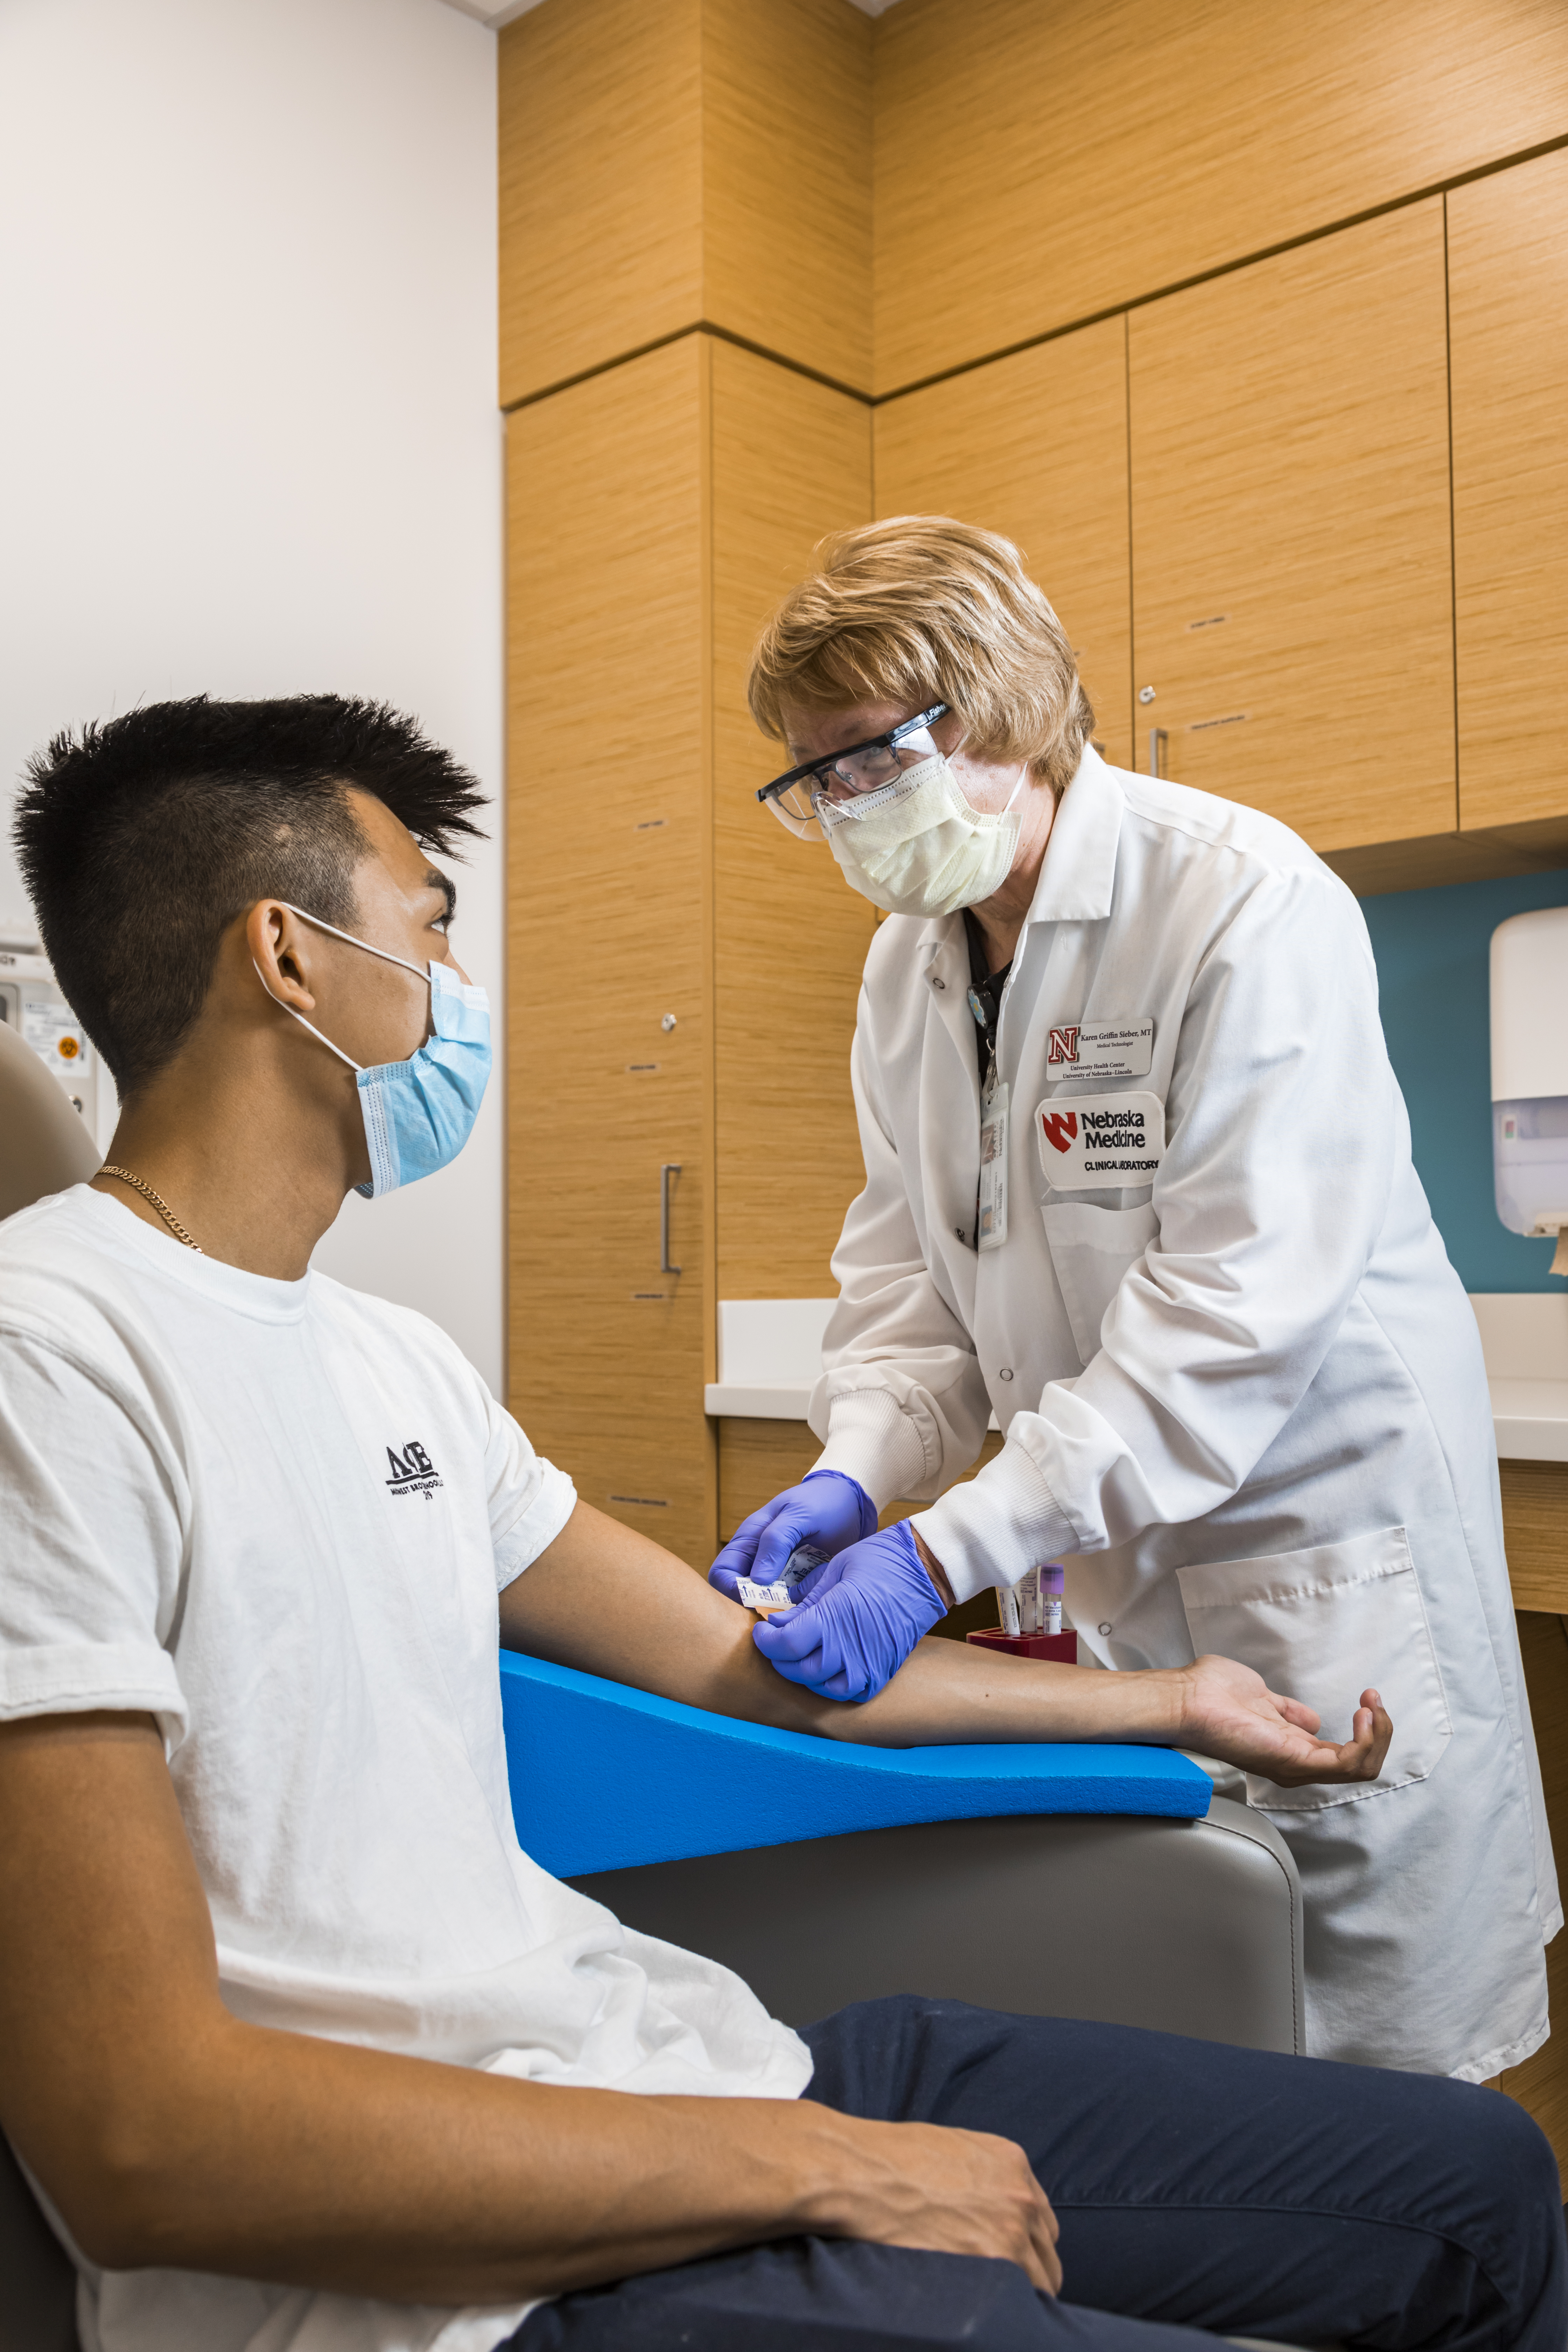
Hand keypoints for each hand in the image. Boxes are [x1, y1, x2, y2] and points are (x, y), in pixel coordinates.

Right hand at [708, 1471, 874, 1601]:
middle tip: (779, 1608)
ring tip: (800, 1605)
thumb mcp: (798, 1515)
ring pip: (765, 1603)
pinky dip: (796, 1607)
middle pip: (740, 1594)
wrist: (852, 1503)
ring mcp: (778, 1574)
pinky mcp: (798, 1584)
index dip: (730, 1590)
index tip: (755, 1599)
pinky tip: (811, 1603)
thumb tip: (757, 1581)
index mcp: (749, 1539)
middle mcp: (759, 1560)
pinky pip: (789, 1604)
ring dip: (778, 1609)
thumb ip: (776, 1541)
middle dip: (754, 1605)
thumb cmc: (821, 1501)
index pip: (721, 1573)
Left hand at [752, 1519, 945, 1701]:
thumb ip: (805, 1601)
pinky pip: (853, 1692)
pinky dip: (835, 1686)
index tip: (762, 1630)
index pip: (785, 1646)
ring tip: (799, 1656)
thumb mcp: (835, 1570)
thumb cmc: (880, 1560)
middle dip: (780, 1658)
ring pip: (825, 1688)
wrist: (927, 1569)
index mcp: (833, 1618)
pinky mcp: (885, 1670)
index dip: (766, 1641)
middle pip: (800, 1671)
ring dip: (805, 1675)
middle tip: (776, 1641)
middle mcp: (850, 1648)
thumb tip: (778, 1620)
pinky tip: (828, 1668)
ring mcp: (870, 1663)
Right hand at [801, 2107, 1060, 2295]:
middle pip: (1047, 2251)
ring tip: (999, 2304)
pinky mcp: (993, 2260)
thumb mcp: (956, 2148)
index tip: (1017, 2258)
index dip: (1029, 2241)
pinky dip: (1011, 2307)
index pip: (1041, 2218)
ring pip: (1042, 2280)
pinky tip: (992, 2309)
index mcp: (1014, 2163)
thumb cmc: (895, 2157)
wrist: (864, 2172)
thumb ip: (986, 2176)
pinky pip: (1020, 2298)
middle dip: (1032, 2269)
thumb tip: (991, 2207)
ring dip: (1026, 2293)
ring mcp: (1011, 2230)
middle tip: (1010, 2287)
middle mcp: (1021, 2197)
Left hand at [1172, 1654, 1392, 1787]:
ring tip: (1370, 1706)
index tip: (1366, 1698)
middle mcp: (1297, 1763)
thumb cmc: (1213, 1692)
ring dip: (1378, 1733)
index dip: (1367, 1729)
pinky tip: (1362, 1715)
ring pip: (1362, 1767)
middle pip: (1361, 1764)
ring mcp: (1297, 1765)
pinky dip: (1366, 1740)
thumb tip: (1312, 1719)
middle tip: (1373, 1699)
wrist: (1187, 1696)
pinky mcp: (1295, 1761)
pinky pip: (1349, 1764)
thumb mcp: (1264, 1698)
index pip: (1346, 1755)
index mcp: (1292, 1749)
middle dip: (1380, 1731)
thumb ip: (1289, 1712)